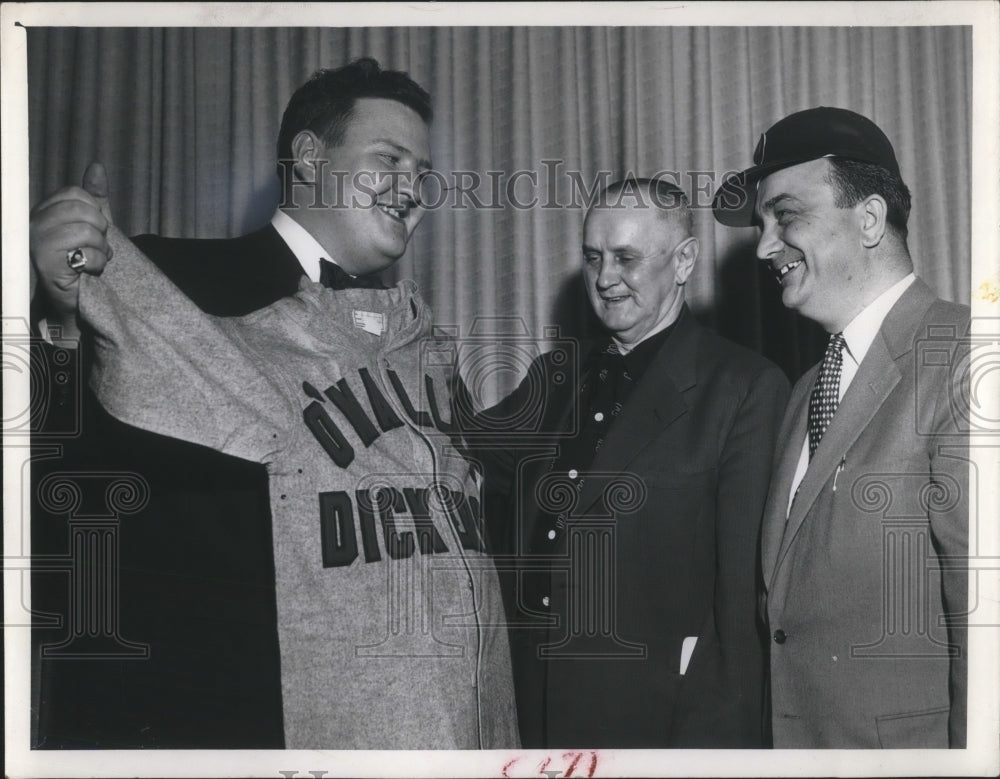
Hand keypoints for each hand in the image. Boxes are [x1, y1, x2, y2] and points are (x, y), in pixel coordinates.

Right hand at [29, 163, 114, 338]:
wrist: (73, 304)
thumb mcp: (92, 227)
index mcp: (43, 212)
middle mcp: (33, 223)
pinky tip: (89, 273)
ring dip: (101, 249)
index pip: (75, 193)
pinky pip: (84, 252)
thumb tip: (97, 166)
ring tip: (94, 261)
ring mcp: (35, 242)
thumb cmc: (82, 265)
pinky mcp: (45, 263)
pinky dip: (98, 263)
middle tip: (97, 249)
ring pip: (86, 229)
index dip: (95, 212)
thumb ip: (94, 199)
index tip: (95, 232)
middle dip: (101, 230)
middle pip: (82, 209)